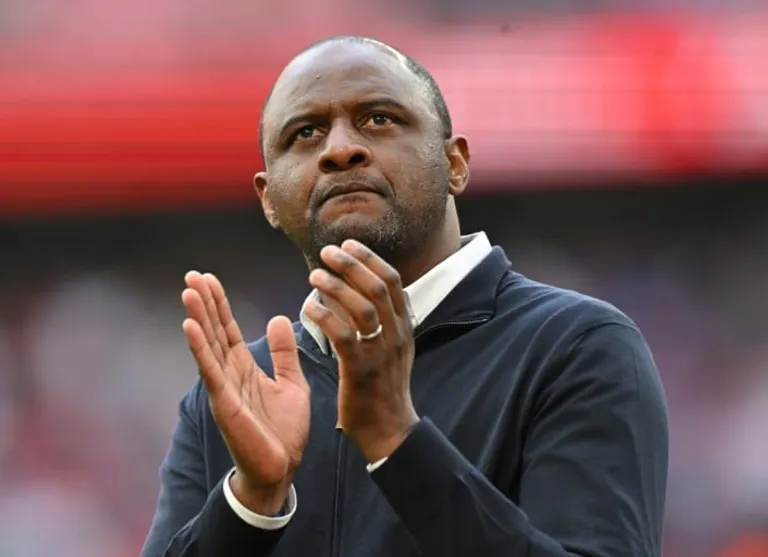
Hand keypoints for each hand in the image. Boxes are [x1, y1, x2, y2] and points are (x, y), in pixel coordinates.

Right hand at [181, 272, 310, 514]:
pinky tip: (190, 326)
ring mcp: (224, 387)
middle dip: (204, 303)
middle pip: (214, 331)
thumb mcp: (292, 383)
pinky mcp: (224, 402)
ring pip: (208, 345)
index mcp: (245, 368)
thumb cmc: (284, 431)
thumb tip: (277, 318)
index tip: (208, 278)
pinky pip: (210, 370)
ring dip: (198, 317)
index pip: (228, 329)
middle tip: (192, 275)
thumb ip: (284, 353)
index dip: (219, 304)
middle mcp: (230, 374)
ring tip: (188, 291)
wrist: (281, 469)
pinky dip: (199, 347)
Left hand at [303, 240, 418, 463]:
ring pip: (362, 307)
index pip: (392, 281)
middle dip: (352, 264)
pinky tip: (308, 306)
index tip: (349, 244)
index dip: (370, 258)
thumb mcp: (392, 348)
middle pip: (378, 287)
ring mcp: (381, 352)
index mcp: (404, 327)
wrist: (389, 431)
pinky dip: (325, 315)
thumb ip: (380, 320)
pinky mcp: (361, 370)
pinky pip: (343, 335)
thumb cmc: (383, 388)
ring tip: (315, 275)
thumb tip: (357, 290)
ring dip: (336, 286)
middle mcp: (397, 335)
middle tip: (328, 251)